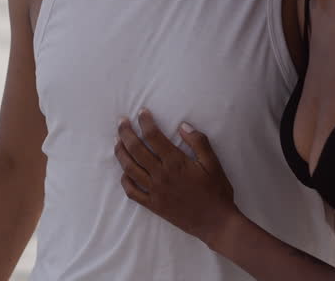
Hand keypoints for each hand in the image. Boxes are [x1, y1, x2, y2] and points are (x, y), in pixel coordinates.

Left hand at [115, 108, 238, 245]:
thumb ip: (199, 142)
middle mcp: (161, 175)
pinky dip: (125, 180)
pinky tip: (124, 172)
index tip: (142, 112)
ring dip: (121, 153)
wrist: (216, 222)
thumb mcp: (213, 163)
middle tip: (121, 122)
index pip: (154, 136)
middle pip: (136, 150)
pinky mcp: (153, 205)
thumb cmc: (217, 191)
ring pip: (130, 169)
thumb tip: (183, 125)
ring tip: (117, 142)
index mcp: (175, 162)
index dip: (145, 122)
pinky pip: (132, 192)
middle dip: (126, 133)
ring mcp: (155, 191)